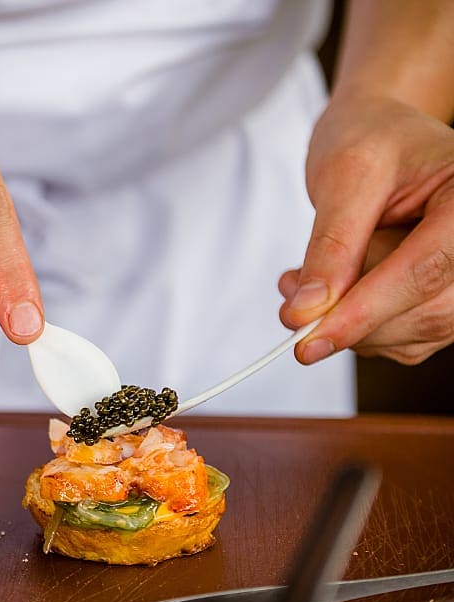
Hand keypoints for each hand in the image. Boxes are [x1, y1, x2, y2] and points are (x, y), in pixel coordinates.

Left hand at [280, 94, 453, 364]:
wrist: (381, 135)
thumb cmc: (372, 139)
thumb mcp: (346, 175)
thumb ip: (331, 245)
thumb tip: (307, 309)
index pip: (424, 271)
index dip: (365, 310)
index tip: (308, 339)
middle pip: (423, 311)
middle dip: (348, 316)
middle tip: (289, 294)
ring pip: (410, 334)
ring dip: (345, 322)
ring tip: (301, 282)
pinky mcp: (441, 300)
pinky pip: (401, 338)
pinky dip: (354, 326)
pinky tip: (326, 293)